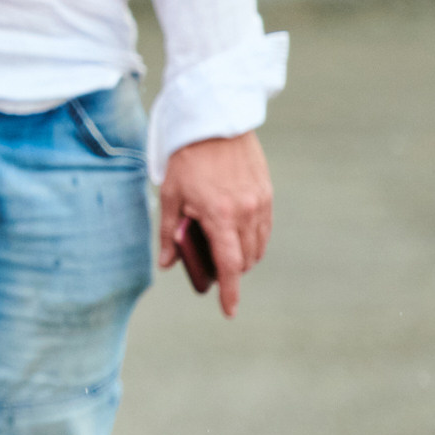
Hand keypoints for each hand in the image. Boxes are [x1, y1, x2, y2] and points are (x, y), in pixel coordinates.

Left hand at [159, 130, 272, 317]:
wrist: (214, 122)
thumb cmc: (186, 159)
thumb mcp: (171, 195)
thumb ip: (170, 233)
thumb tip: (167, 264)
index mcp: (219, 215)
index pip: (229, 266)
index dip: (230, 292)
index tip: (229, 311)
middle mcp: (245, 212)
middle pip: (245, 260)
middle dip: (231, 270)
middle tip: (211, 265)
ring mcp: (260, 203)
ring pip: (258, 246)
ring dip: (243, 255)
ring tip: (222, 247)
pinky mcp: (266, 193)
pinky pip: (264, 228)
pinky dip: (252, 237)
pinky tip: (236, 231)